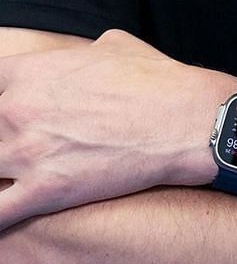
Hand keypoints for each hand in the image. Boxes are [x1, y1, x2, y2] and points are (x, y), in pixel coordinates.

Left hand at [0, 29, 227, 228]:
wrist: (190, 121)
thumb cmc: (161, 82)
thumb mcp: (117, 46)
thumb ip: (82, 53)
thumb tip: (84, 55)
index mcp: (29, 73)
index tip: (8, 116)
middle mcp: (16, 110)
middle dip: (1, 140)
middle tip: (22, 150)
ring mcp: (28, 152)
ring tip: (13, 180)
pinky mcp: (46, 191)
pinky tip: (6, 217)